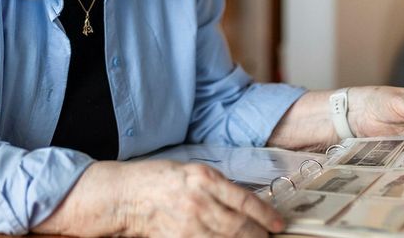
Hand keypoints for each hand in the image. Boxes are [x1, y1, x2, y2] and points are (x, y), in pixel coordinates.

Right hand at [121, 160, 283, 236]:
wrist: (124, 195)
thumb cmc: (157, 179)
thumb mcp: (191, 171)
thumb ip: (217, 186)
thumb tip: (244, 203)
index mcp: (204, 178)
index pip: (245, 201)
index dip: (266, 215)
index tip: (278, 224)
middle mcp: (199, 201)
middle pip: (240, 226)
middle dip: (259, 235)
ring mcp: (189, 223)